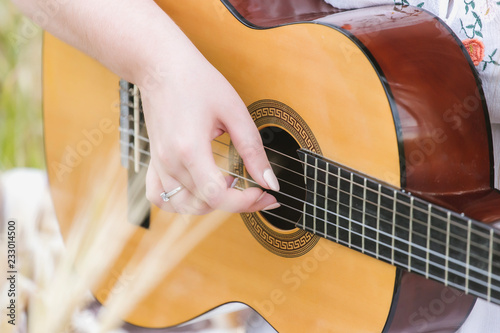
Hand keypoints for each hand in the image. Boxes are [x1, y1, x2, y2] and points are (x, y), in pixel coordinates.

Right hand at [141, 47, 279, 214]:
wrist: (160, 66)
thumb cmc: (196, 81)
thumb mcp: (234, 111)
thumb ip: (253, 150)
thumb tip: (270, 182)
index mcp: (189, 149)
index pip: (217, 196)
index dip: (244, 202)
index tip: (263, 193)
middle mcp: (170, 162)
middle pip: (204, 204)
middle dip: (236, 203)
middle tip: (257, 190)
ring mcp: (158, 164)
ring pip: (183, 206)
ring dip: (209, 204)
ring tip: (227, 186)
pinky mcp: (154, 161)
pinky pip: (160, 197)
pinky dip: (181, 202)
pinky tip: (198, 190)